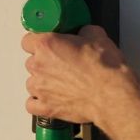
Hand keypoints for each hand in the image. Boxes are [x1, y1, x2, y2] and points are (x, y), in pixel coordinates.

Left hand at [22, 25, 136, 124]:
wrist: (112, 95)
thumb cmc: (104, 69)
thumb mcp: (97, 36)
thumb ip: (83, 32)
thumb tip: (84, 33)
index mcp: (47, 45)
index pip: (28, 40)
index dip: (37, 41)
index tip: (46, 44)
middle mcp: (39, 66)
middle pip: (31, 61)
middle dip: (43, 62)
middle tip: (61, 63)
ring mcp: (41, 88)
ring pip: (31, 83)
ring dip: (42, 82)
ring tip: (59, 82)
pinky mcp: (47, 108)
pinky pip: (32, 104)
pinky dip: (39, 102)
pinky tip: (49, 98)